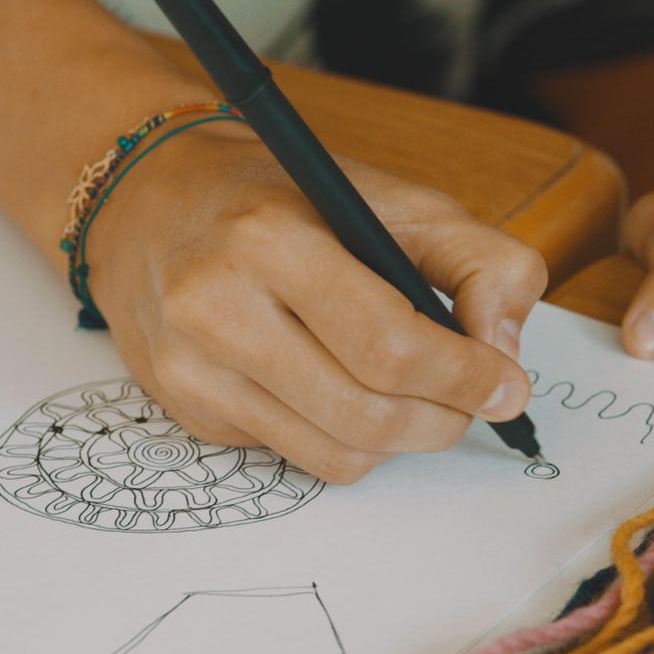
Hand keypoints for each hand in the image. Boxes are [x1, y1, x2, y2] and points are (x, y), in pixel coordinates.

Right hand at [85, 126, 547, 483]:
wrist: (146, 201)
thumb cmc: (279, 196)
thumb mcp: (392, 197)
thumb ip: (478, 260)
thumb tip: (506, 350)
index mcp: (271, 240)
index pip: (389, 344)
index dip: (464, 377)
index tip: (507, 385)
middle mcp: (217, 310)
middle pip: (367, 413)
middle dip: (444, 418)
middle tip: (474, 400)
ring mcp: (193, 370)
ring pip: (338, 454)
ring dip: (401, 439)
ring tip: (419, 397)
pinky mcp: (186, 411)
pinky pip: (297, 457)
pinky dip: (345, 438)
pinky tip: (343, 387)